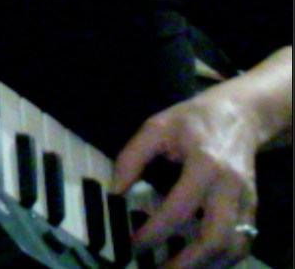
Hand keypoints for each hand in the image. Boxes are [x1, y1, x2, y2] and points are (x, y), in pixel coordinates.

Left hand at [112, 85, 258, 268]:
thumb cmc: (192, 121)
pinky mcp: (253, 208)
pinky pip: (242, 244)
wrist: (237, 113)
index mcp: (205, 163)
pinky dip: (222, 259)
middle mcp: (229, 186)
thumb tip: (113, 194)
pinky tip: (199, 261)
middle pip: (215, 237)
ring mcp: (246, 200)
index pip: (178, 208)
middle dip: (186, 263)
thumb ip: (131, 159)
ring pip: (232, 247)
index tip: (132, 243)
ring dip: (205, 266)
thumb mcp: (156, 128)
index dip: (154, 231)